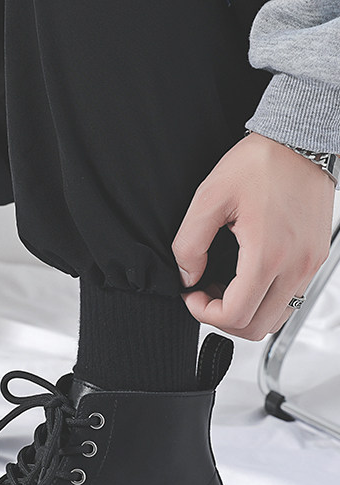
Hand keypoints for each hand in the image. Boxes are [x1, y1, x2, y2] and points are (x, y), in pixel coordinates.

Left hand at [173, 131, 334, 340]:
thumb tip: (187, 277)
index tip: (191, 295)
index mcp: (268, 254)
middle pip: (256, 327)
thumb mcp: (208, 198)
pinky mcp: (314, 259)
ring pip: (275, 319)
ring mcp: (310, 264)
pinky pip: (289, 300)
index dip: (204, 313)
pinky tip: (245, 279)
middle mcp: (296, 265)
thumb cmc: (260, 163)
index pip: (235, 315)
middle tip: (204, 295)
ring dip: (245, 313)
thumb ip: (189, 244)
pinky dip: (264, 301)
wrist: (300, 140)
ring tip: (224, 288)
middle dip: (223, 319)